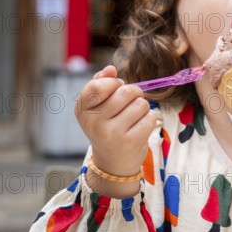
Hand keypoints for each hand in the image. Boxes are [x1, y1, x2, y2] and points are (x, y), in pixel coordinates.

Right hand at [75, 65, 154, 179]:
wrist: (112, 163)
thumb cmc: (107, 127)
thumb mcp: (97, 106)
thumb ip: (101, 83)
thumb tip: (110, 68)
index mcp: (82, 110)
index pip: (98, 85)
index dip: (113, 83)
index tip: (116, 89)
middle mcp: (94, 122)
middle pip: (126, 91)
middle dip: (134, 93)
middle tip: (129, 104)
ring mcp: (112, 133)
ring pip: (141, 103)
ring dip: (142, 108)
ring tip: (133, 118)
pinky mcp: (130, 142)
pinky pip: (149, 118)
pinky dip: (148, 120)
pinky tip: (138, 129)